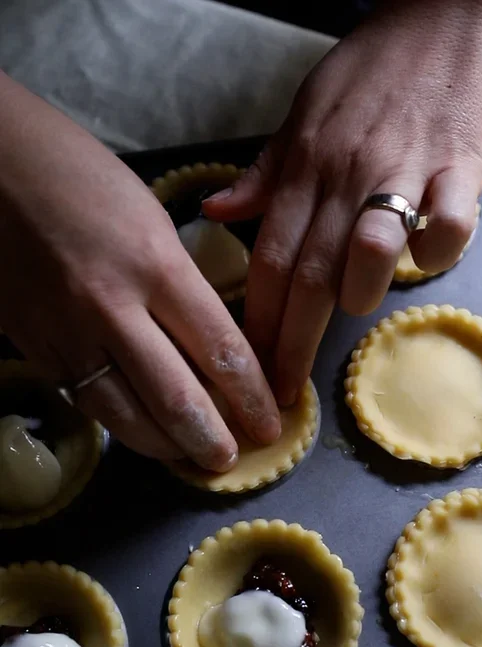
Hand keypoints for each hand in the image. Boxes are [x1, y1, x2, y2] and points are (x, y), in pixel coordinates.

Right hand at [0, 73, 279, 469]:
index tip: (268, 423)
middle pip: (176, 399)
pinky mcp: (36, 348)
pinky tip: (143, 433)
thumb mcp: (150, 218)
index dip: (251, 398)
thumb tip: (210, 344)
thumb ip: (181, 283)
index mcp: (155, 263)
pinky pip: (86, 400)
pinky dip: (121, 425)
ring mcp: (68, 333)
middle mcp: (112, 308)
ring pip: (125, 416)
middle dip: (213, 441)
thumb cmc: (76, 174)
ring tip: (191, 459)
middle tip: (232, 458)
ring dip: (166, 447)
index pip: (220, 350)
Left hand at [204, 0, 481, 404]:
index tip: (248, 370)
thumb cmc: (368, 74)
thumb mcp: (301, 115)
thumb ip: (264, 174)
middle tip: (282, 391)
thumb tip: (215, 213)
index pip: (270, 257)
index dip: (257, 321)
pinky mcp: (460, 165)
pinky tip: (424, 260)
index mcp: (304, 166)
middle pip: (310, 271)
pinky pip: (447, 225)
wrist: (442, 15)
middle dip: (290, 341)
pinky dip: (435, 253)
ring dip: (358, 292)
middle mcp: (346, 173)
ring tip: (353, 309)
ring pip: (370, 249)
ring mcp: (402, 169)